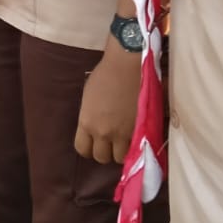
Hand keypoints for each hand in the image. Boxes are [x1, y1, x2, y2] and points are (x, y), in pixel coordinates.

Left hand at [74, 37, 142, 164]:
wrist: (127, 64)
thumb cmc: (106, 74)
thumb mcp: (89, 98)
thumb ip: (90, 117)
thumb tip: (95, 128)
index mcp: (86, 122)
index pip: (82, 149)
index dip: (89, 148)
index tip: (95, 143)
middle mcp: (103, 132)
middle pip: (101, 157)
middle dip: (106, 152)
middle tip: (112, 142)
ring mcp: (123, 133)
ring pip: (120, 158)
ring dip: (122, 151)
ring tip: (126, 141)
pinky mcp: (140, 129)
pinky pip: (136, 148)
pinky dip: (136, 146)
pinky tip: (137, 137)